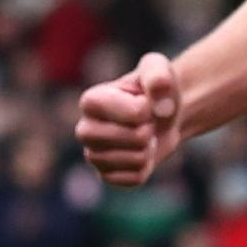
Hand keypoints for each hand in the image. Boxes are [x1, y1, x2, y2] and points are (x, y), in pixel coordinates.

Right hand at [77, 51, 183, 184]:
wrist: (160, 115)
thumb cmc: (155, 89)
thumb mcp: (158, 69)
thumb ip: (159, 76)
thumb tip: (162, 106)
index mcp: (91, 101)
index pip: (138, 113)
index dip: (151, 107)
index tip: (143, 101)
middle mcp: (84, 130)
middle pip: (137, 138)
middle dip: (150, 129)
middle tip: (144, 121)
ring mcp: (92, 156)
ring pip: (138, 160)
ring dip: (149, 148)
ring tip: (141, 135)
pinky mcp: (105, 176)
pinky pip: (136, 177)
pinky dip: (146, 166)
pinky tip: (139, 152)